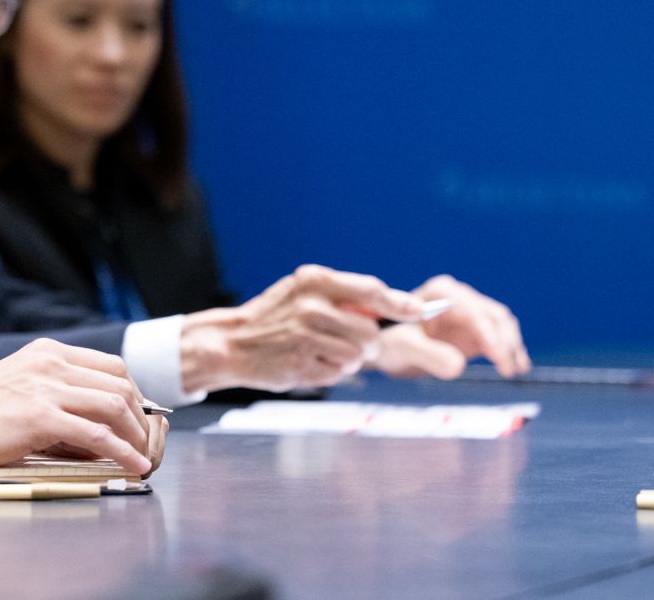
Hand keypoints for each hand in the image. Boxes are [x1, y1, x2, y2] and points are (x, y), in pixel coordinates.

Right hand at [0, 338, 156, 474]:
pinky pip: (98, 434)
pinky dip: (123, 451)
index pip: (111, 365)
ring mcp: (46, 388)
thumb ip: (57, 392)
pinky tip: (133, 465)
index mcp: (48, 352)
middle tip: (144, 442)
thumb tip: (98, 422)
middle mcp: (52, 363)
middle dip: (140, 416)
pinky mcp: (40, 417)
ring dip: (136, 435)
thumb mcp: (21, 384)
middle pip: (120, 383)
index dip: (132, 394)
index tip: (137, 419)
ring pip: (115, 405)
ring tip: (141, 456)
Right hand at [179, 264, 423, 392]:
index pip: (371, 291)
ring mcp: (306, 336)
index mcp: (315, 280)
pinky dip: (331, 372)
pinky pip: (339, 373)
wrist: (233, 341)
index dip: (400, 303)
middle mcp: (312, 305)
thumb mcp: (305, 291)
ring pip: (357, 356)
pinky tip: (309, 362)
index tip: (421, 311)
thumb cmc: (277, 315)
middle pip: (370, 332)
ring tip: (322, 351)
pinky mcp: (301, 363)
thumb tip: (399, 306)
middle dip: (367, 344)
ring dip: (349, 360)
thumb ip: (345, 296)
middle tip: (348, 343)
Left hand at [370, 275, 530, 378]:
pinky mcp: (474, 327)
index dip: (491, 336)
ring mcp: (468, 311)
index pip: (475, 313)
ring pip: (501, 324)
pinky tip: (516, 366)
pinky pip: (498, 335)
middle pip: (494, 316)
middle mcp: (458, 296)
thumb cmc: (388, 343)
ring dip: (511, 345)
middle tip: (508, 370)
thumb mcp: (403, 348)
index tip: (500, 359)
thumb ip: (428, 355)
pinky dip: (509, 349)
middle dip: (505, 342)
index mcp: (441, 292)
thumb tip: (459, 366)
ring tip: (514, 370)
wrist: (386, 345)